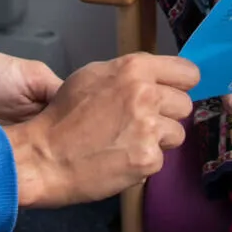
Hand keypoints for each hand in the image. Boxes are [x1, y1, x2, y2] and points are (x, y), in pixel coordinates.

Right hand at [1, 53, 198, 207]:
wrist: (44, 156)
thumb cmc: (63, 116)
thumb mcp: (92, 77)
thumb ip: (128, 74)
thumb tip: (156, 79)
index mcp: (134, 69)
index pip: (188, 72)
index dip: (180, 85)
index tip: (171, 93)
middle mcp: (146, 94)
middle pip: (184, 105)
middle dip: (166, 115)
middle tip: (140, 123)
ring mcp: (148, 128)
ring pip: (177, 134)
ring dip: (158, 141)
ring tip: (127, 142)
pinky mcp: (148, 159)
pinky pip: (159, 160)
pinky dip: (142, 163)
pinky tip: (119, 160)